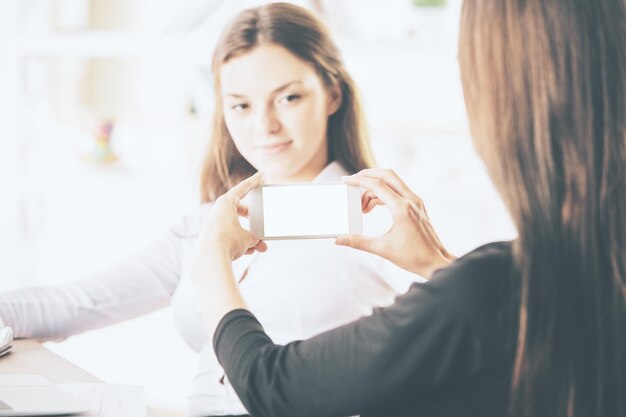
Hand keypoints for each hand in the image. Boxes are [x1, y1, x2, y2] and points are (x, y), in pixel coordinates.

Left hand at [198, 172, 267, 260]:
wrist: (211, 259)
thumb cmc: (228, 241)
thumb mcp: (248, 237)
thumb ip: (253, 236)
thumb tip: (254, 242)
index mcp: (225, 203)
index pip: (243, 188)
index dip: (254, 182)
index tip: (262, 175)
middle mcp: (216, 212)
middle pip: (238, 209)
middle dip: (252, 218)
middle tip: (260, 219)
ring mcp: (212, 225)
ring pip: (235, 226)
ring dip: (248, 236)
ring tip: (260, 246)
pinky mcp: (210, 239)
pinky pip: (228, 237)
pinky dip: (239, 243)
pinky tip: (248, 252)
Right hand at [336, 169, 453, 278]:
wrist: (436, 262)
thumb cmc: (414, 257)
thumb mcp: (382, 249)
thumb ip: (358, 242)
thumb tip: (339, 240)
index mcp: (402, 209)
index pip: (377, 185)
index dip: (358, 181)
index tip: (345, 181)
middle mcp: (411, 200)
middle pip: (386, 175)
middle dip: (367, 175)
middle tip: (353, 182)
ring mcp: (416, 201)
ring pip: (392, 182)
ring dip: (374, 189)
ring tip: (363, 208)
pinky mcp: (417, 205)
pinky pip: (397, 191)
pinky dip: (383, 194)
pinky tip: (374, 207)